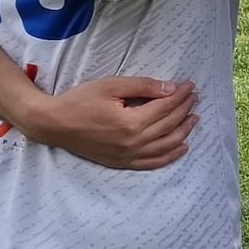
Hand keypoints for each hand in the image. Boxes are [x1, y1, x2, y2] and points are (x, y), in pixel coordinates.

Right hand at [28, 76, 198, 170]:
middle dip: (184, 109)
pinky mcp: (122, 163)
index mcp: (131, 122)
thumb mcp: (111, 85)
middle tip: (194, 97)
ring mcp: (128, 156)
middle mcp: (133, 143)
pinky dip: (170, 156)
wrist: (54, 124)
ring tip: (194, 118)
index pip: (165, 107)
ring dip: (183, 132)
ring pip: (165, 146)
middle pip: (168, 125)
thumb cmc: (80, 101)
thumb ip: (143, 87)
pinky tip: (182, 147)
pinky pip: (152, 163)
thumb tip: (171, 89)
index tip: (190, 86)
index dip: (180, 95)